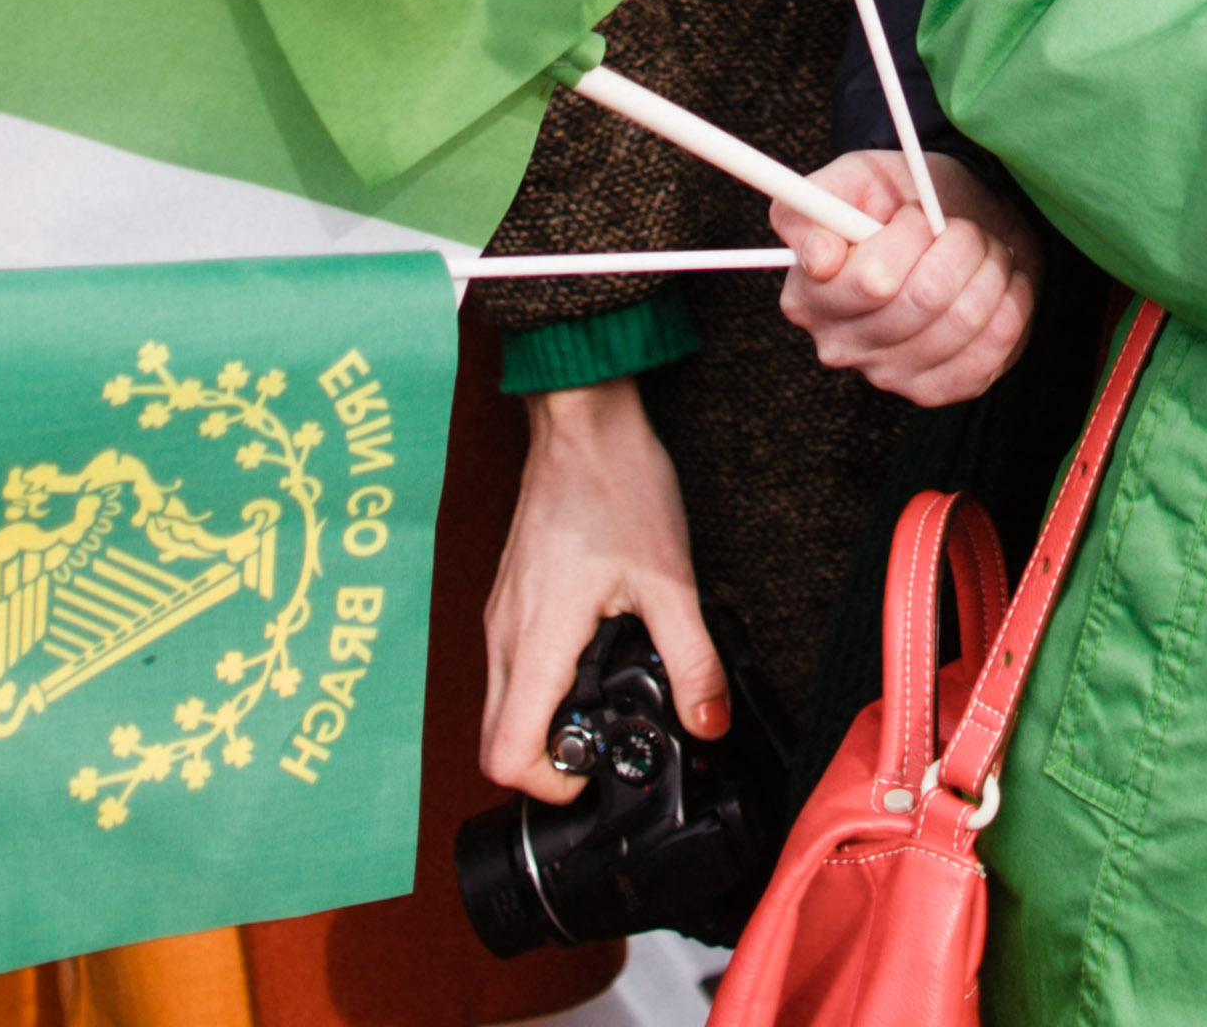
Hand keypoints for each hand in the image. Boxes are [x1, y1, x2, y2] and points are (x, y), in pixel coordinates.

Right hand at [477, 380, 721, 802]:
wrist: (582, 419)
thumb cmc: (617, 484)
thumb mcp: (670, 579)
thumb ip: (693, 660)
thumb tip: (709, 723)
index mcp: (537, 640)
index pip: (505, 755)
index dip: (549, 786)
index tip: (598, 769)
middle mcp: (504, 636)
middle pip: (497, 741)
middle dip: (550, 762)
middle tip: (610, 741)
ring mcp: (501, 617)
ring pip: (503, 705)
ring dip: (548, 722)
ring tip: (611, 697)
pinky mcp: (510, 601)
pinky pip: (512, 669)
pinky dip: (545, 685)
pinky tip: (596, 656)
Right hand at [777, 150, 1037, 409]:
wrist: (956, 224)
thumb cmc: (900, 201)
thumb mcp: (856, 178)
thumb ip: (817, 200)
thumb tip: (820, 257)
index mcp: (810, 296)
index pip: (872, 280)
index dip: (909, 236)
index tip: (915, 214)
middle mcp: (840, 346)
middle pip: (925, 298)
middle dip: (960, 244)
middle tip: (961, 227)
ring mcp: (889, 375)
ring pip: (965, 319)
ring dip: (990, 269)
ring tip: (983, 250)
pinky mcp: (936, 389)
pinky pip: (991, 350)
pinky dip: (1011, 304)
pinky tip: (1001, 283)